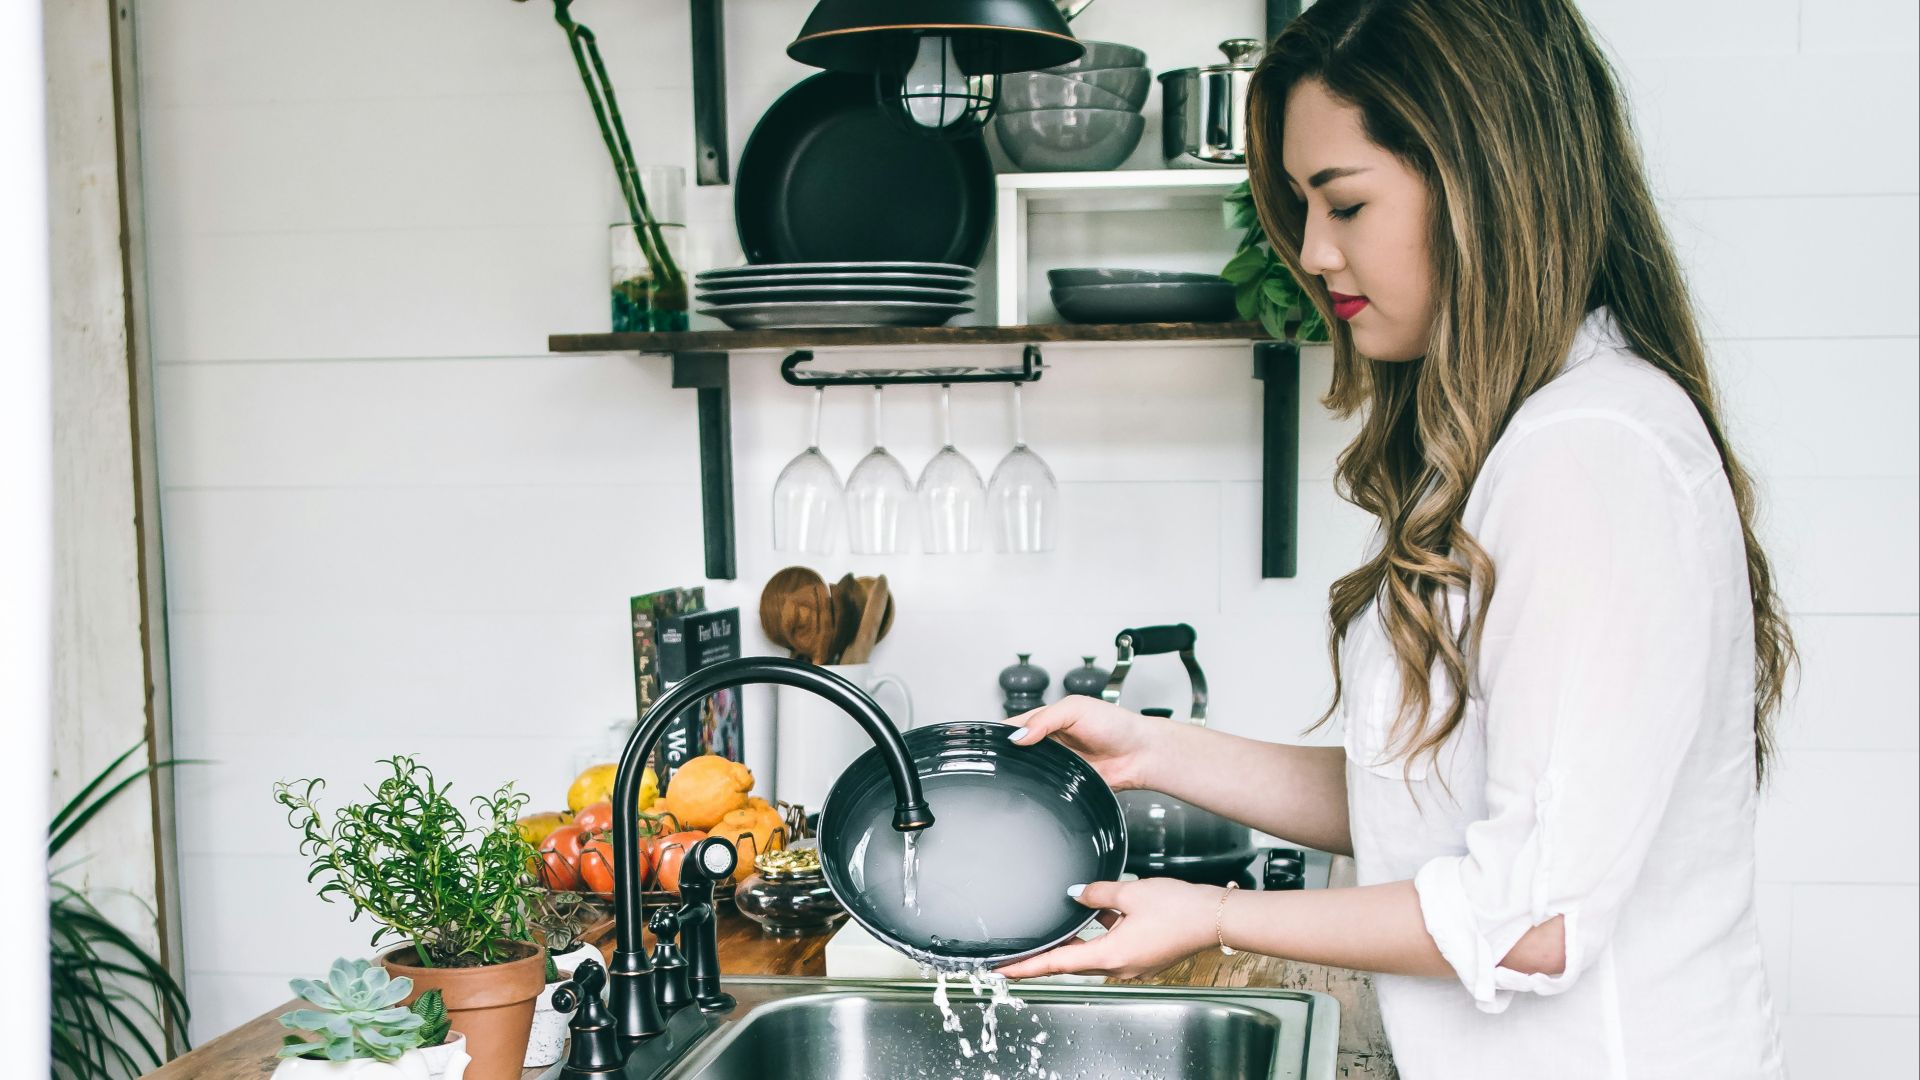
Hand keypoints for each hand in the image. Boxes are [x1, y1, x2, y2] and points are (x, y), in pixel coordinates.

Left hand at [994, 878, 1223, 980]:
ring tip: (1055, 928)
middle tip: (1018, 954)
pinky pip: (1112, 946)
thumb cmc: (1179, 908)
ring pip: (1093, 953)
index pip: (1057, 963)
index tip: (1003, 971)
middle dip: (1046, 956)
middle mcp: (1119, 966)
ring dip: (1075, 941)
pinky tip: (1099, 912)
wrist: (1215, 917)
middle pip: (1072, 962)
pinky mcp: (1144, 955)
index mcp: (1110, 955)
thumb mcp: (1130, 893)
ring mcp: (1133, 964)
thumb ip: (1098, 893)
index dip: (1027, 967)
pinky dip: (1100, 933)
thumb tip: (1076, 893)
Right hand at [1005, 696, 1169, 790]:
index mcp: (1048, 719)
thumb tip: (1018, 735)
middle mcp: (1049, 742)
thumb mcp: (1076, 709)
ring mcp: (1056, 764)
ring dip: (1022, 771)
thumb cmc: (1117, 725)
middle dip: (1008, 754)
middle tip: (998, 759)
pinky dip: (1037, 787)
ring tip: (1016, 771)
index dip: (1002, 732)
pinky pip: (1044, 787)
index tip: (989, 741)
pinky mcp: (1064, 783)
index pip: (1015, 725)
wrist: (1140, 754)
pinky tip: (1034, 785)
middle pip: (1017, 750)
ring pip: (1027, 770)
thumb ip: (1045, 719)